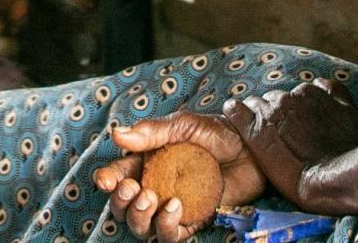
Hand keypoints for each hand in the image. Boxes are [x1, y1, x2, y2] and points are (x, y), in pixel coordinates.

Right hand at [92, 113, 265, 240]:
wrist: (252, 150)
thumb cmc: (218, 133)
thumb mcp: (184, 125)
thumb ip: (152, 131)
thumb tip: (117, 134)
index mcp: (148, 162)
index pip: (119, 176)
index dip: (107, 180)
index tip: (105, 180)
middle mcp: (156, 187)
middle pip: (123, 207)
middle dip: (120, 202)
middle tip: (133, 189)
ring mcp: (172, 207)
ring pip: (141, 226)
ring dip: (138, 217)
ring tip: (150, 199)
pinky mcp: (192, 221)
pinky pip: (170, 236)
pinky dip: (166, 227)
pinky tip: (175, 207)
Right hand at [225, 79, 357, 201]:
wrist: (337, 177)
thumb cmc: (298, 178)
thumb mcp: (261, 157)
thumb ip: (248, 127)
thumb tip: (234, 107)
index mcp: (262, 115)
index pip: (246, 105)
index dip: (251, 117)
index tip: (256, 126)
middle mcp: (283, 100)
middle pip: (272, 99)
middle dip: (276, 112)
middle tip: (285, 132)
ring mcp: (310, 96)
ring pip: (297, 92)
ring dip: (299, 105)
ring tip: (308, 126)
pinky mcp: (335, 97)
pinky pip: (326, 86)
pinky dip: (325, 95)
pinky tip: (326, 107)